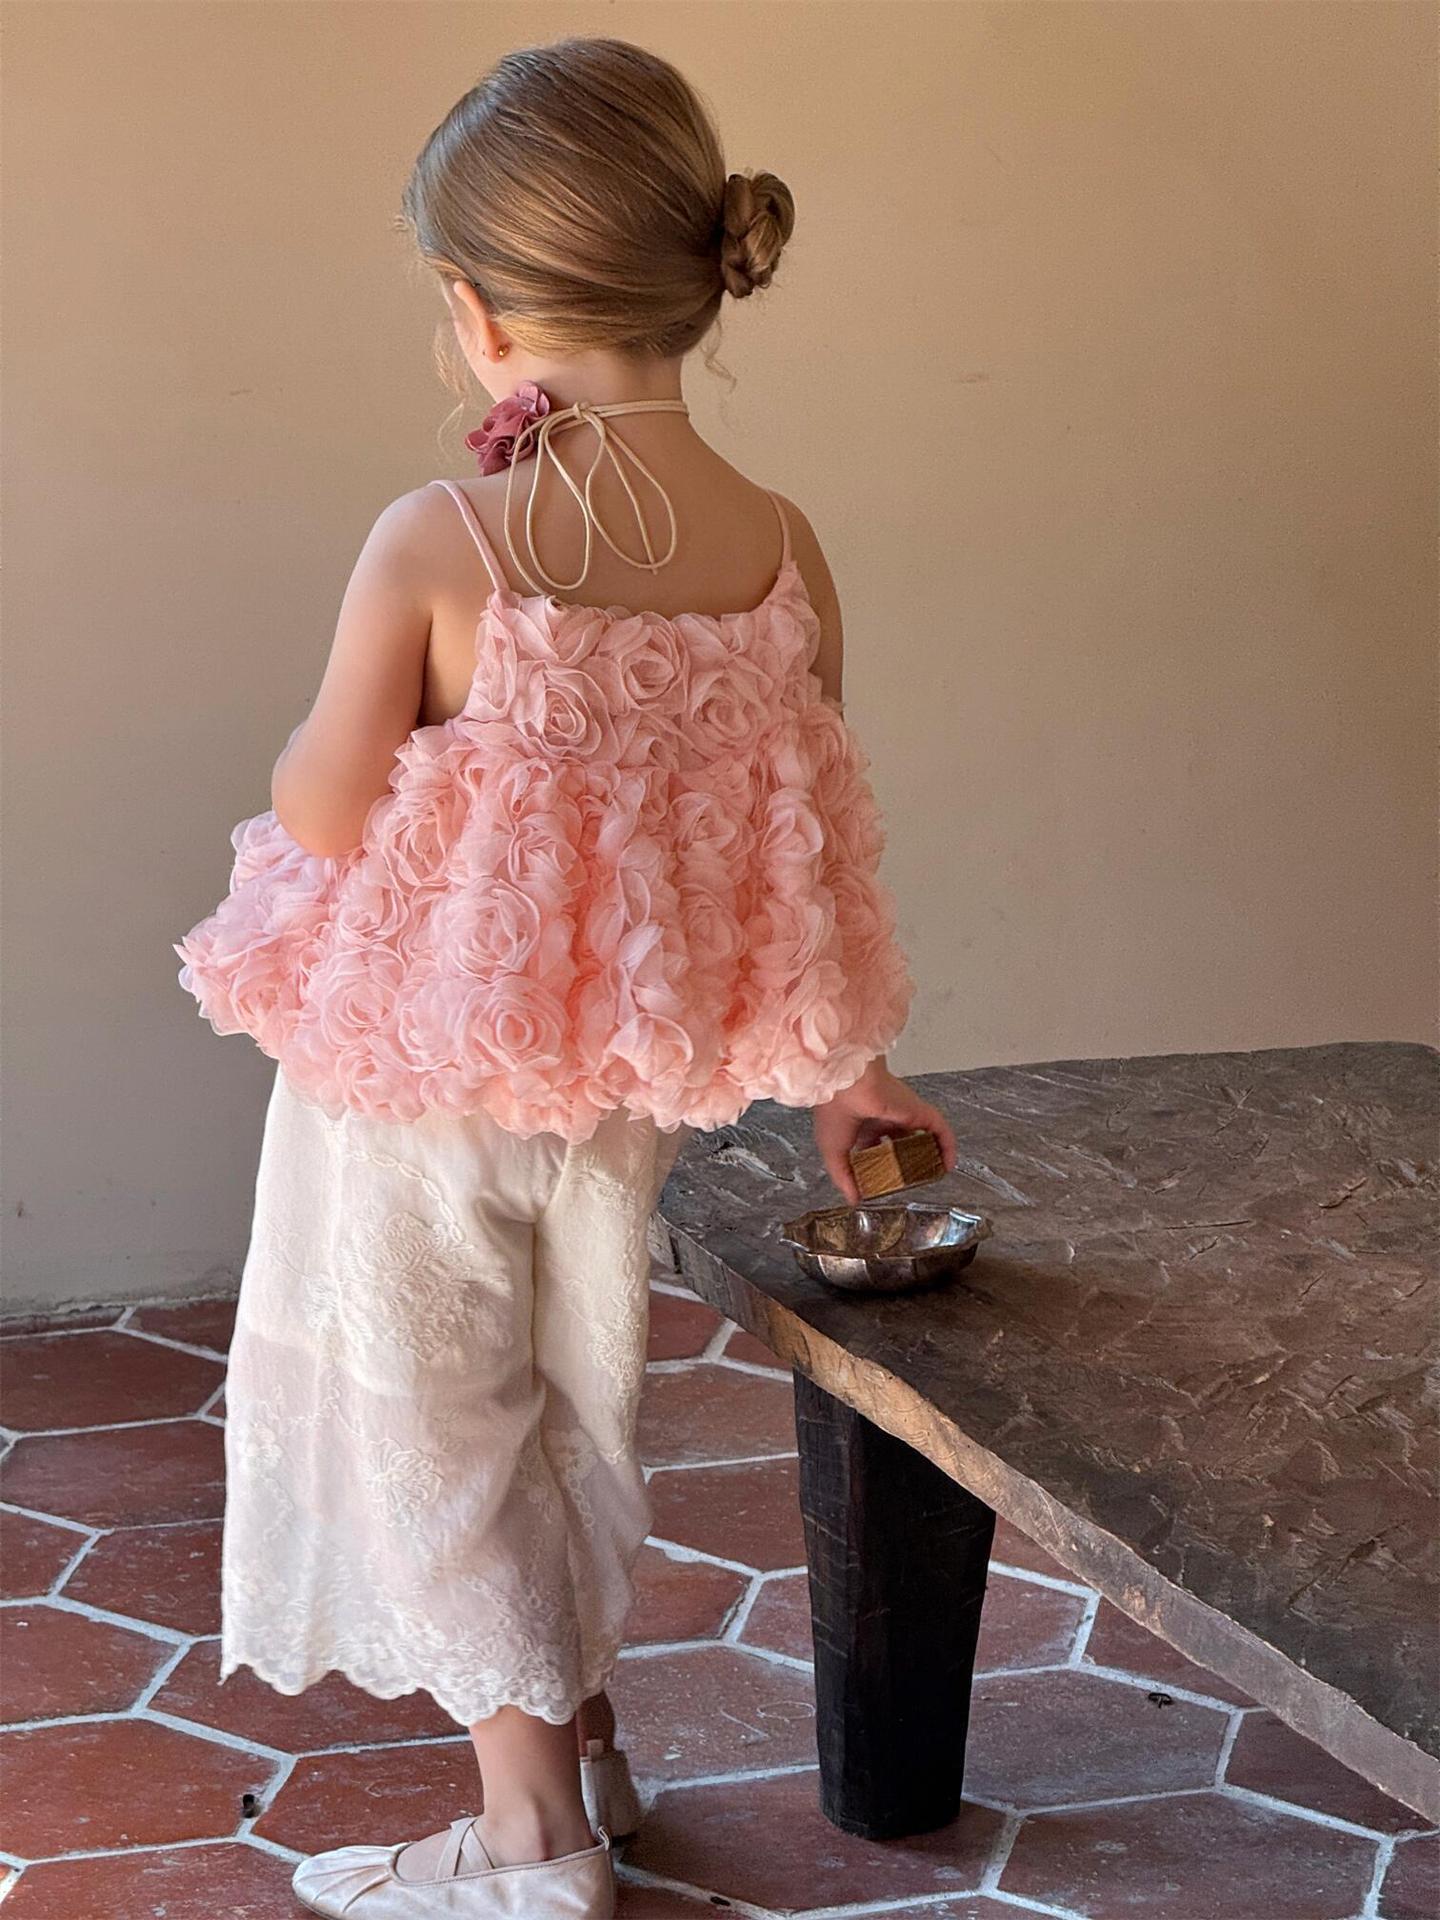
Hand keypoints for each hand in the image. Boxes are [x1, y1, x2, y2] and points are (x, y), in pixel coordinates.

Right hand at [811, 1057, 957, 1204]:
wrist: (848, 1085)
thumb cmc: (835, 1112)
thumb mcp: (834, 1153)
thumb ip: (844, 1178)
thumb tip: (854, 1200)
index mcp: (861, 1124)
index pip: (874, 1145)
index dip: (879, 1164)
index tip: (882, 1182)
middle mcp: (884, 1118)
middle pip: (900, 1141)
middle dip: (905, 1161)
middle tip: (909, 1182)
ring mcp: (904, 1114)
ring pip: (921, 1136)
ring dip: (928, 1154)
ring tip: (932, 1174)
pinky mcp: (920, 1112)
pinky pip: (941, 1131)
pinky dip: (947, 1147)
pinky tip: (948, 1165)